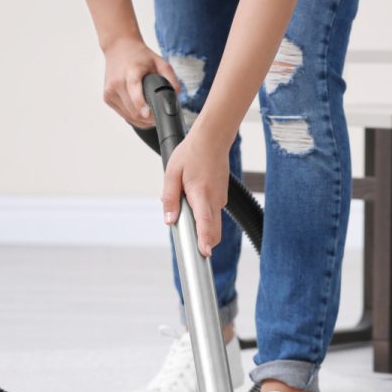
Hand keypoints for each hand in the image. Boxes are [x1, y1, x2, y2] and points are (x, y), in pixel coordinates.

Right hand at [101, 37, 179, 127]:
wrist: (119, 47)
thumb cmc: (141, 56)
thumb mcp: (160, 62)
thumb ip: (170, 78)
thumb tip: (176, 94)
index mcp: (131, 72)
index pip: (134, 90)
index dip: (140, 104)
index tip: (147, 114)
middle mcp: (117, 82)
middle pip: (133, 110)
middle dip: (148, 119)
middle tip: (158, 119)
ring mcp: (110, 91)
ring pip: (128, 116)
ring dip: (141, 120)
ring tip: (151, 116)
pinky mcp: (106, 97)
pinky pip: (122, 114)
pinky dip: (132, 117)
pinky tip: (140, 112)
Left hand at [161, 128, 229, 256]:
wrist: (213, 139)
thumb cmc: (191, 153)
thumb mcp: (172, 173)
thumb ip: (170, 198)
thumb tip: (169, 219)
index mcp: (201, 194)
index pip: (205, 222)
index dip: (205, 239)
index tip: (205, 252)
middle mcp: (215, 200)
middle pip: (214, 231)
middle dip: (205, 242)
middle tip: (193, 249)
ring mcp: (221, 199)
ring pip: (214, 223)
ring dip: (202, 227)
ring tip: (186, 211)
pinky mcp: (222, 197)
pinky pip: (213, 213)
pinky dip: (204, 216)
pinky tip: (193, 200)